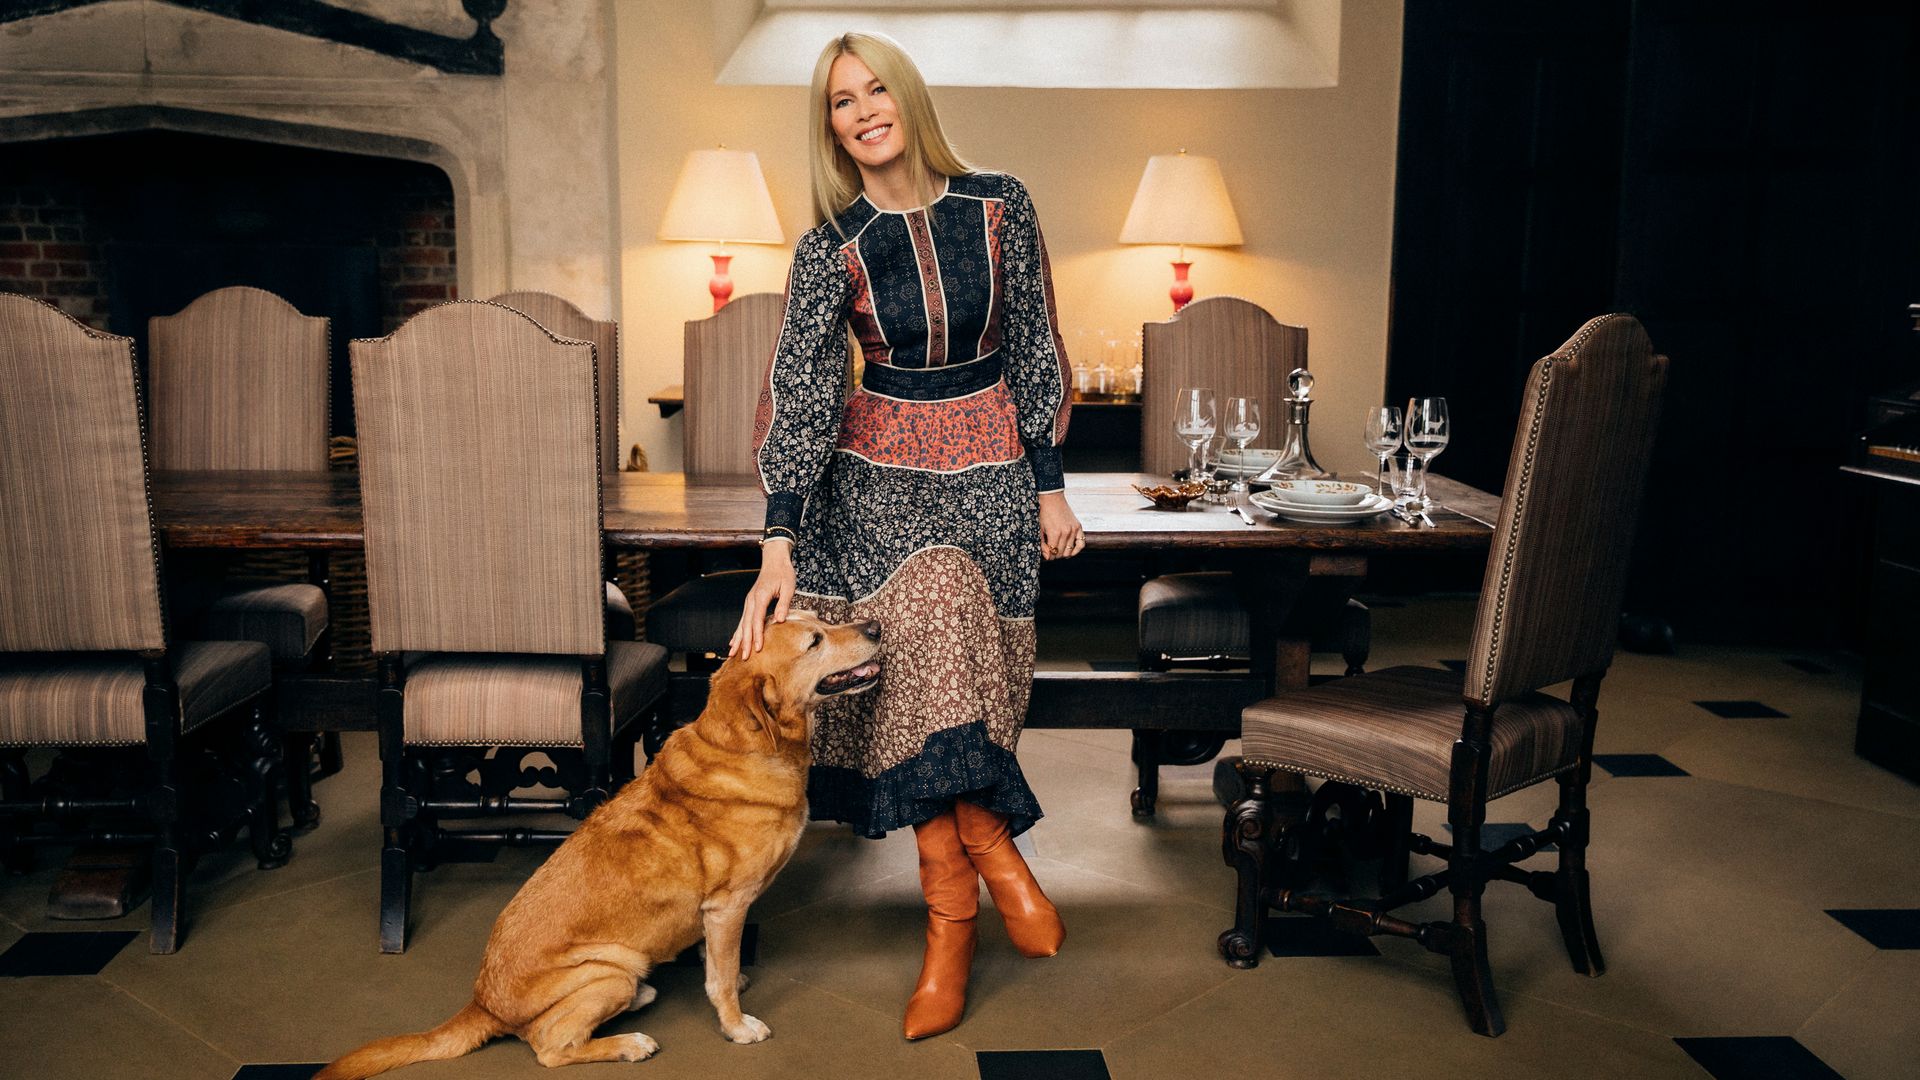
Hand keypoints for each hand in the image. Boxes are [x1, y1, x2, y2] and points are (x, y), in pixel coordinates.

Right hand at [728, 542, 795, 656]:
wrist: (775, 561)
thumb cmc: (784, 573)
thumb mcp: (789, 587)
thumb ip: (783, 603)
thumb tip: (780, 621)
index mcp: (761, 596)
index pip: (757, 619)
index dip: (756, 635)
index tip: (757, 648)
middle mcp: (751, 600)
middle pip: (746, 624)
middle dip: (745, 642)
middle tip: (744, 658)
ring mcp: (749, 602)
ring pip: (741, 623)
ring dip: (738, 639)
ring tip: (732, 654)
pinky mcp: (750, 603)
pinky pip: (742, 620)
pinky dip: (737, 632)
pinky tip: (733, 642)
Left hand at [1038, 491, 1083, 559]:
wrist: (1052, 498)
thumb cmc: (1044, 513)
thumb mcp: (1040, 529)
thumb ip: (1043, 544)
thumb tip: (1048, 557)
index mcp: (1054, 533)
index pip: (1053, 552)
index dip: (1049, 556)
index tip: (1047, 555)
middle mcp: (1065, 532)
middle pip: (1061, 552)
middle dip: (1055, 555)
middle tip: (1052, 553)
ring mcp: (1073, 530)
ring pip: (1070, 550)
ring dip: (1064, 553)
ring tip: (1059, 552)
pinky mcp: (1078, 526)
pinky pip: (1081, 543)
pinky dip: (1077, 550)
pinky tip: (1071, 552)